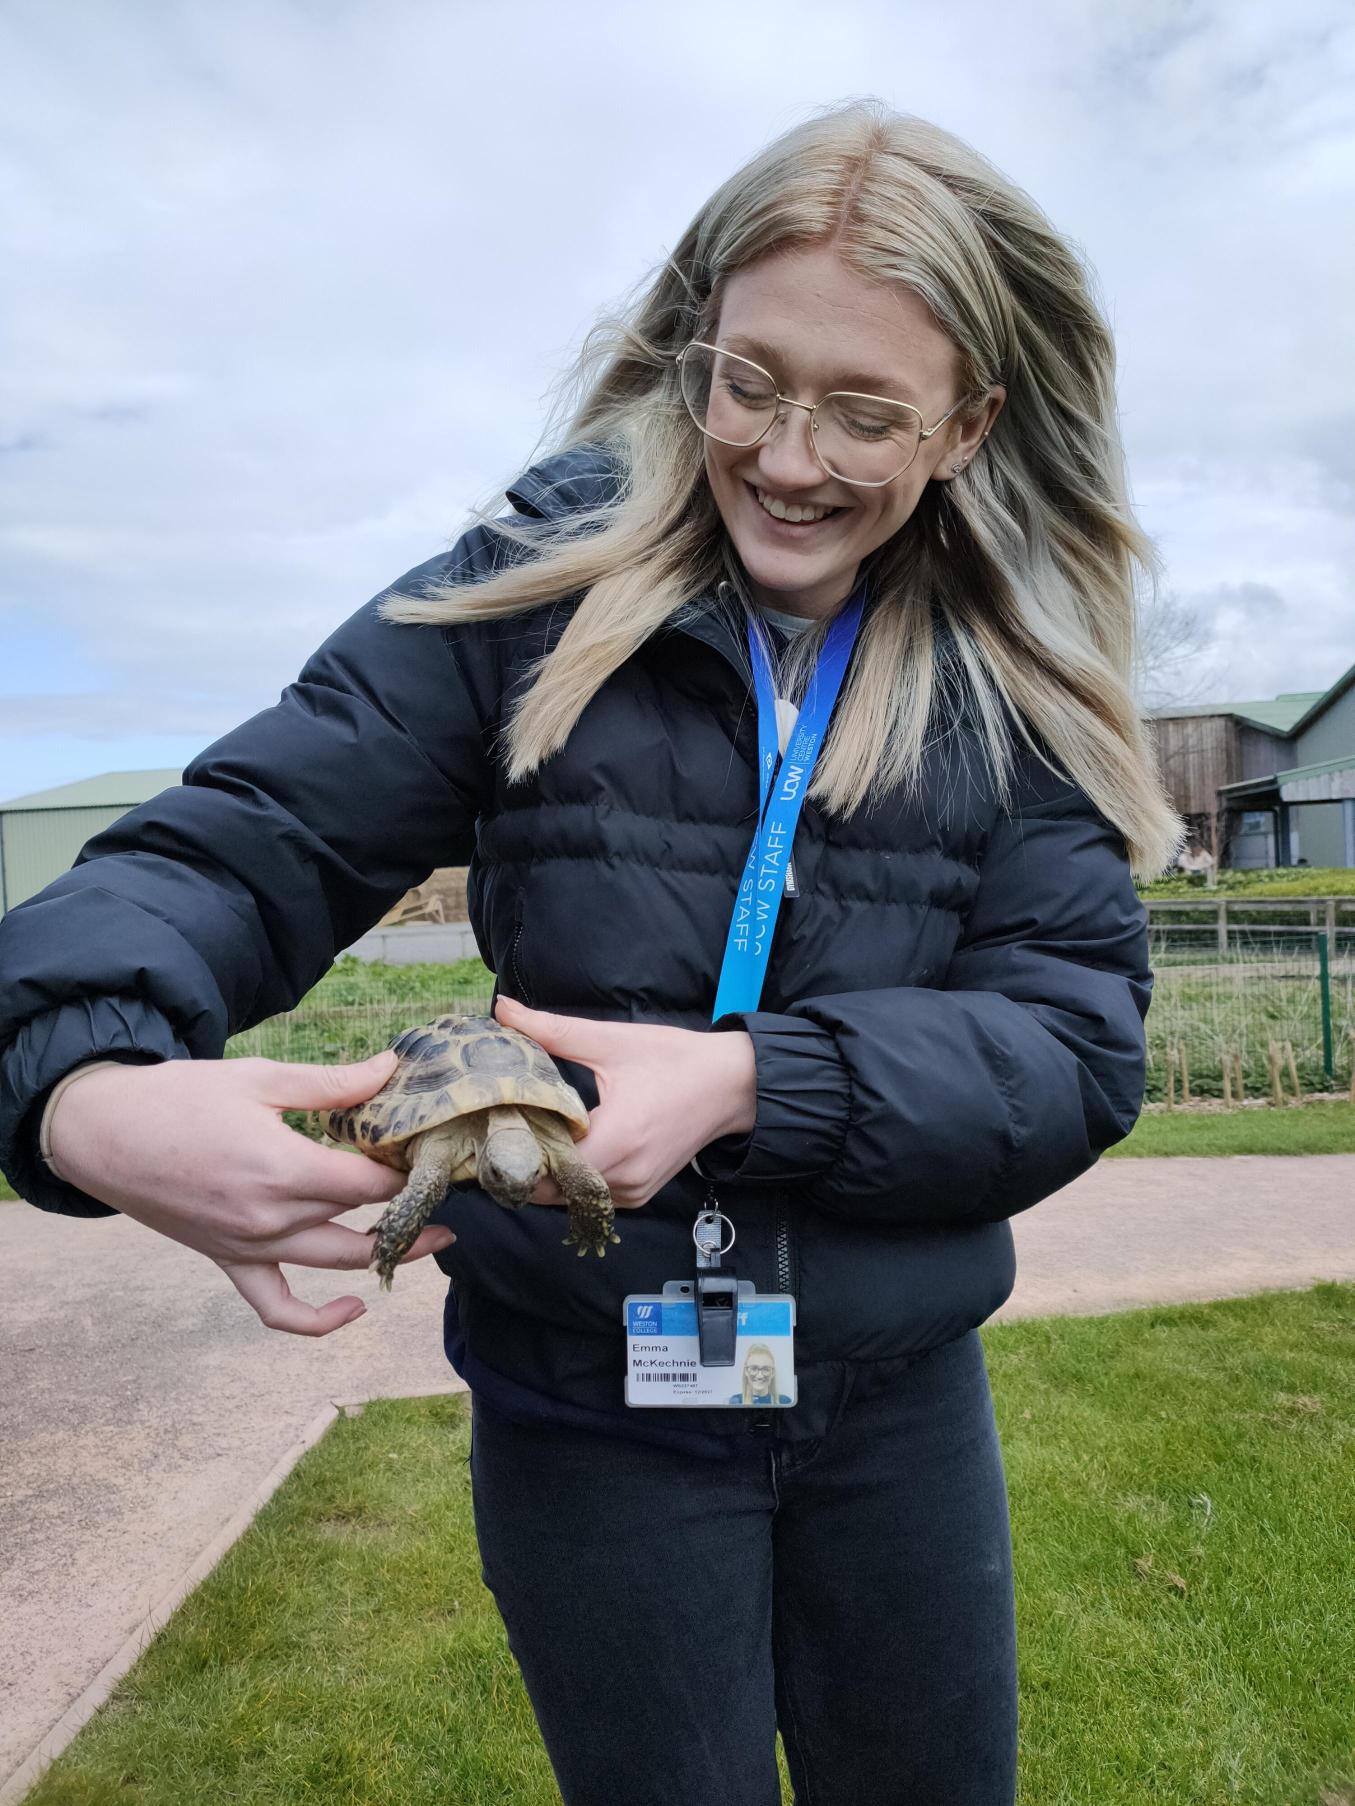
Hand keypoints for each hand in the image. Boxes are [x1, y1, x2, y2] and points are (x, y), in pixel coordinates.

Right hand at [45, 1052, 456, 1336]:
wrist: (102, 1132)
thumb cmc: (179, 1097)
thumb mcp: (261, 1078)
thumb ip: (332, 1083)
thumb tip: (391, 1067)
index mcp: (283, 1168)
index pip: (371, 1183)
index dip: (411, 1170)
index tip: (438, 1154)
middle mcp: (270, 1218)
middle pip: (365, 1227)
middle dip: (414, 1212)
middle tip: (452, 1194)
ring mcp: (249, 1246)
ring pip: (336, 1265)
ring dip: (390, 1257)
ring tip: (434, 1239)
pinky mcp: (228, 1260)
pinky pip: (276, 1307)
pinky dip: (316, 1321)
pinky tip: (353, 1307)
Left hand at [493, 996, 755, 1207]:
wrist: (731, 1085)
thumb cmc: (675, 1060)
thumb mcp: (612, 1041)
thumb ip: (552, 1030)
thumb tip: (502, 1009)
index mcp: (617, 1140)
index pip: (545, 1168)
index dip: (513, 1150)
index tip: (491, 1126)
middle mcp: (625, 1176)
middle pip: (552, 1189)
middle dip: (524, 1163)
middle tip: (499, 1130)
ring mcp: (634, 1191)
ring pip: (570, 1197)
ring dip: (547, 1174)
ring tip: (527, 1137)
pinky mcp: (640, 1194)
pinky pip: (592, 1195)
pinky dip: (573, 1178)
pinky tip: (562, 1147)